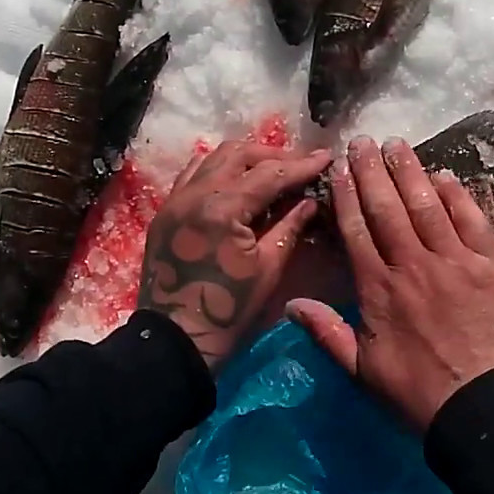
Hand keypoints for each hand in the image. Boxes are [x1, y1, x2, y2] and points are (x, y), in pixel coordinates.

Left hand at [138, 141, 330, 368]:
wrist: (177, 339)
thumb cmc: (230, 310)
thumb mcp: (269, 268)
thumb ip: (290, 225)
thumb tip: (310, 199)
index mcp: (222, 207)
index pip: (269, 173)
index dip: (301, 165)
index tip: (327, 158)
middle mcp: (194, 193)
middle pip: (238, 154)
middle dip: (273, 156)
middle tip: (301, 166)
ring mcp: (175, 200)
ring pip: (212, 159)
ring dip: (244, 159)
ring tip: (271, 172)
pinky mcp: (166, 212)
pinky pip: (193, 175)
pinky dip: (218, 171)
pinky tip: (237, 184)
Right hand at [286, 136, 493, 430]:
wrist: (485, 408)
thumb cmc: (419, 395)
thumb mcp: (362, 372)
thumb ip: (327, 333)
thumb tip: (292, 303)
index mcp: (378, 290)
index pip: (357, 230)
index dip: (347, 195)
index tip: (338, 167)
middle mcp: (414, 265)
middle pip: (389, 208)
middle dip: (373, 171)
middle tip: (362, 141)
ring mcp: (456, 262)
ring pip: (428, 206)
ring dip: (411, 172)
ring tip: (397, 145)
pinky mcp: (492, 268)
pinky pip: (472, 221)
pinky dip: (457, 196)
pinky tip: (445, 177)